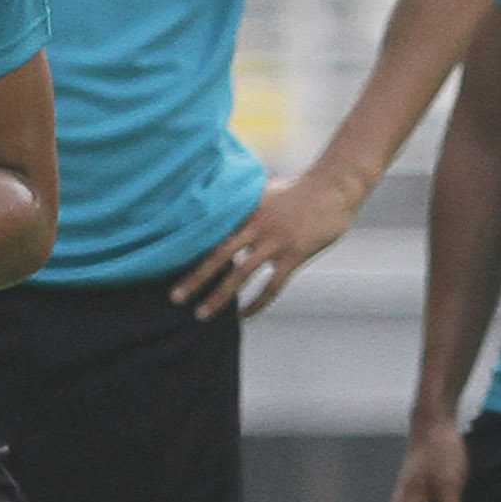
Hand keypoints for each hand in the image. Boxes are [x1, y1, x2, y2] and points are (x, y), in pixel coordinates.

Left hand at [170, 165, 363, 320]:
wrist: (334, 186)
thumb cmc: (300, 187)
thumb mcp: (265, 190)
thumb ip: (245, 205)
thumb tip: (224, 210)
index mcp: (245, 211)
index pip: (211, 233)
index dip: (189, 250)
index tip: (166, 264)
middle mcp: (256, 227)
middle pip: (218, 256)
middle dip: (195, 279)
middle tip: (175, 298)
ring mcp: (276, 242)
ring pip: (241, 274)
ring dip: (220, 297)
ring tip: (202, 315)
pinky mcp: (295, 254)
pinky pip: (272, 285)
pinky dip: (257, 302)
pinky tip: (245, 315)